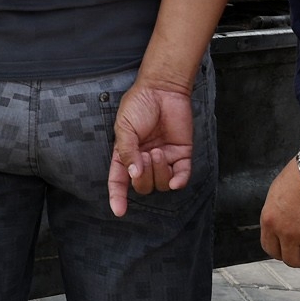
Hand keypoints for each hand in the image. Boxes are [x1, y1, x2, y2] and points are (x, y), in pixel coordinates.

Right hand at [108, 82, 195, 216]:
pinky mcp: (182, 155)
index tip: (119, 211)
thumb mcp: (124, 127)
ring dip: (159, 172)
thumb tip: (133, 174)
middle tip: (146, 154)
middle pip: (143, 185)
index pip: (119, 181)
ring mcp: (164, 159)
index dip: (117, 197)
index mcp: (126, 154)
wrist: (162, 89)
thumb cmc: (139, 104)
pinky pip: (182, 177)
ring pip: (162, 183)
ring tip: (159, 151)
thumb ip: (127, 151)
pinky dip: (178, 181)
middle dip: (143, 176)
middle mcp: (144, 160)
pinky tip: (176, 179)